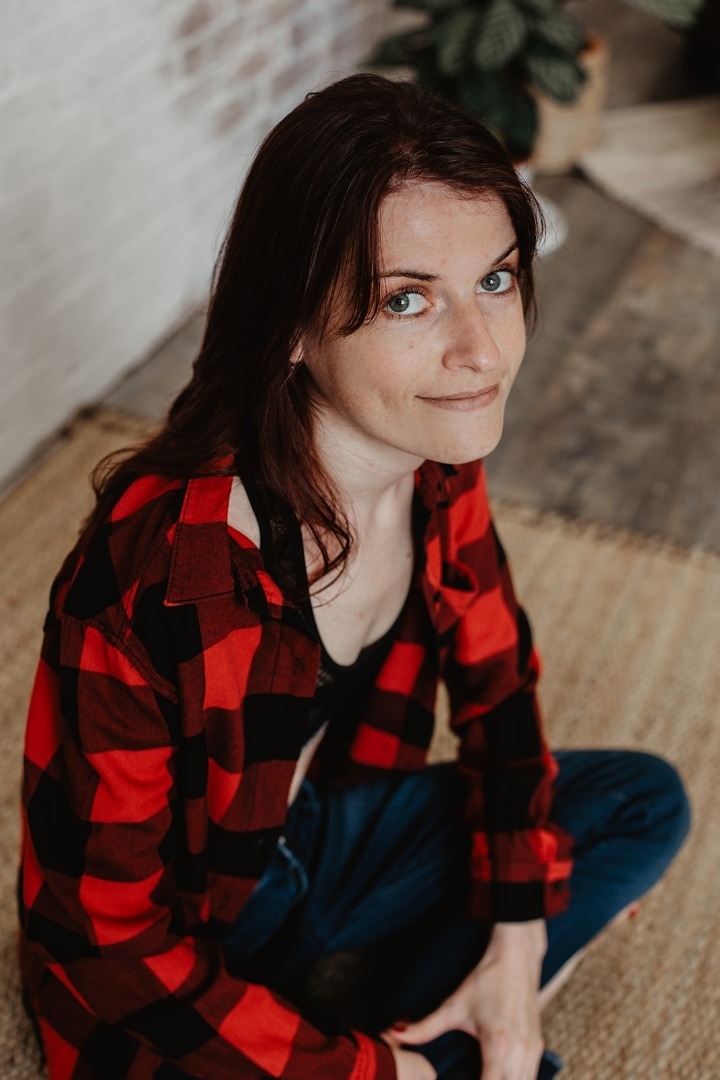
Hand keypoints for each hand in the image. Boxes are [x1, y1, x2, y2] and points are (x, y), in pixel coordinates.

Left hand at [386, 920, 545, 1079]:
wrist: (516, 956)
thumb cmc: (487, 979)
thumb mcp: (454, 1005)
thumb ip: (425, 1026)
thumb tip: (395, 1033)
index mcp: (498, 1047)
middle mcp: (520, 1054)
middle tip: (465, 1079)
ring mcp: (533, 1051)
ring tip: (480, 1077)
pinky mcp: (537, 1046)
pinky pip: (530, 1077)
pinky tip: (499, 1077)